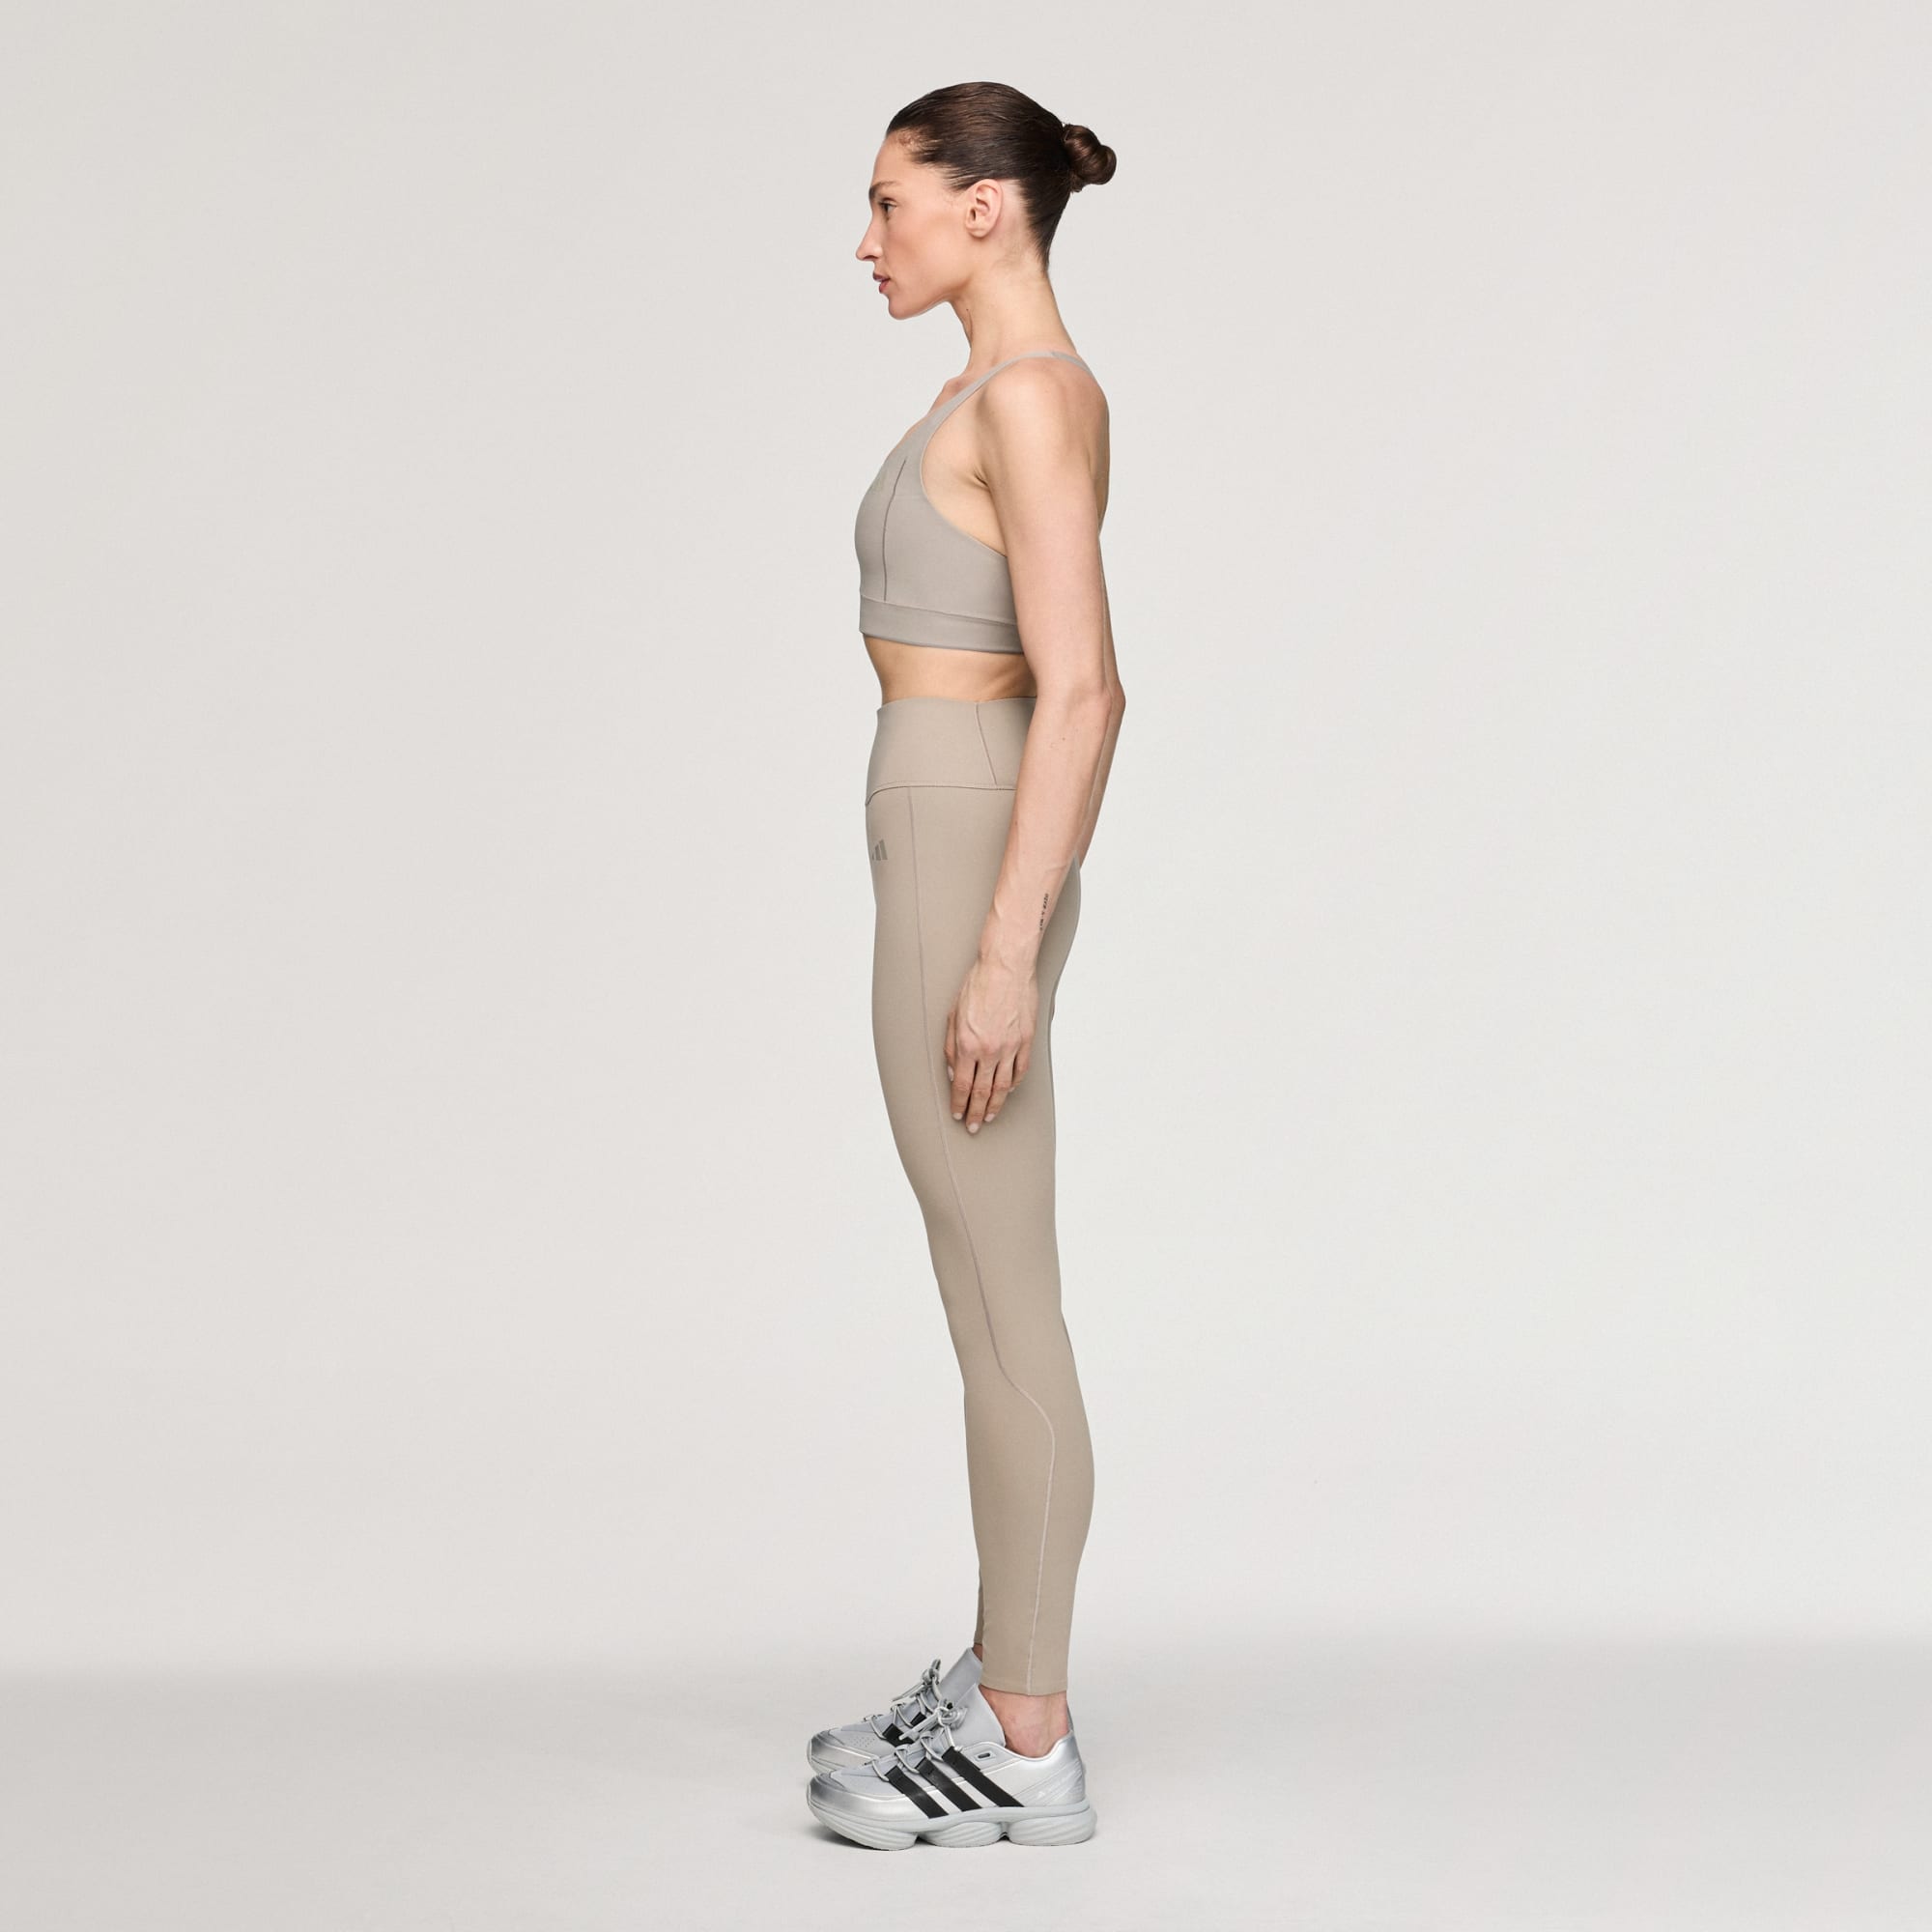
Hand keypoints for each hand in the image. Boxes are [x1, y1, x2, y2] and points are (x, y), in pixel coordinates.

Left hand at [944, 953, 1038, 1131]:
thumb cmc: (977, 985)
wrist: (1005, 966)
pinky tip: (1007, 1091)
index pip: (962, 1085)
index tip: (958, 1114)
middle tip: (973, 1126)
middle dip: (976, 1112)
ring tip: (990, 1116)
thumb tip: (953, 1072)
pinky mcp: (1027, 1039)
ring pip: (1003, 1086)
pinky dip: (1014, 1085)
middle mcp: (990, 1050)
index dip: (959, 1104)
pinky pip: (1021, 1070)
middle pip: (982, 1092)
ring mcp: (1011, 1046)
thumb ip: (951, 1046)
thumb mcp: (952, 1015)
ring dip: (995, 1105)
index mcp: (968, 1044)